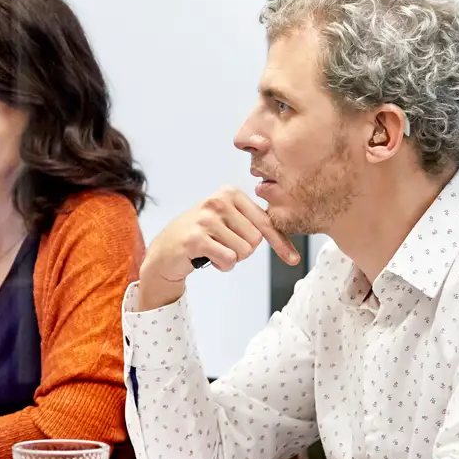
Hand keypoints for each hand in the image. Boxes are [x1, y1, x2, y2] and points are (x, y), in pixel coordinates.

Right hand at [135, 187, 299, 309]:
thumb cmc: (201, 236)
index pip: (265, 222)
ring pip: (243, 252)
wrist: (165, 250)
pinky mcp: (196, 238)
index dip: (280, 243)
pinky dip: (222, 266)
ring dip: (231, 259)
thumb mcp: (228, 222)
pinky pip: (228, 260)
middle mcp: (218, 200)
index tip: (293, 259)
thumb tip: (286, 239)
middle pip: (256, 239)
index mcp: (230, 193)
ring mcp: (205, 218)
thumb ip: (253, 224)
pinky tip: (207, 258)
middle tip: (223, 246)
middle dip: (243, 251)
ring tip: (213, 250)